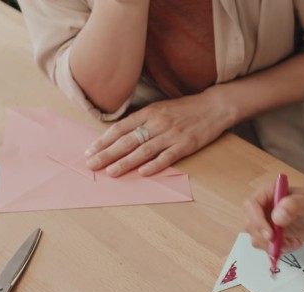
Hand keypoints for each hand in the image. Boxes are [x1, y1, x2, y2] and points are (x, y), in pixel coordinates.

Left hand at [85, 91, 234, 176]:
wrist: (214, 106)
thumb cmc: (185, 109)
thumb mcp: (160, 109)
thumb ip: (142, 121)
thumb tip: (120, 135)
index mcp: (149, 112)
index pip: (120, 128)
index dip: (103, 140)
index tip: (89, 151)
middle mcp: (157, 123)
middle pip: (127, 141)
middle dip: (107, 154)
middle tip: (92, 164)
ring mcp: (171, 134)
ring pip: (144, 150)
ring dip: (126, 162)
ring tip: (111, 172)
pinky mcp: (186, 145)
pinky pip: (167, 156)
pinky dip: (154, 165)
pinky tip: (142, 172)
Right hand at [243, 182, 303, 252]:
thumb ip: (293, 206)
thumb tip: (277, 217)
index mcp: (265, 193)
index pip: (250, 206)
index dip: (257, 221)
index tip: (271, 235)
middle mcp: (259, 208)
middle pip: (250, 225)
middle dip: (265, 238)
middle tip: (284, 242)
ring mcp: (261, 222)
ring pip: (256, 239)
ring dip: (274, 246)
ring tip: (294, 241)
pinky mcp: (266, 234)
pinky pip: (266, 246)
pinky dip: (279, 249)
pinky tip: (293, 242)